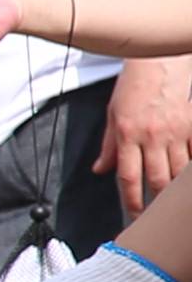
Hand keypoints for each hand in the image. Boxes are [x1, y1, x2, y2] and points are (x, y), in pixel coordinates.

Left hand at [111, 53, 191, 208]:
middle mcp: (151, 136)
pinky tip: (184, 177)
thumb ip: (109, 147)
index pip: (128, 176)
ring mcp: (174, 132)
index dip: (132, 199)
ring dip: (175, 188)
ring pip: (178, 170)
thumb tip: (99, 170)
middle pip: (157, 178)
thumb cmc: (132, 91)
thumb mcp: (112, 117)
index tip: (134, 213)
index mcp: (127, 135)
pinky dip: (190, 167)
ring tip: (171, 199)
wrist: (158, 68)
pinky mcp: (191, 126)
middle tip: (155, 212)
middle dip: (157, 199)